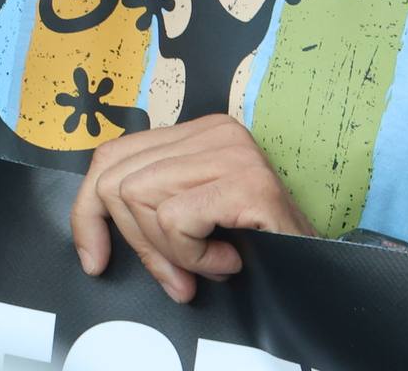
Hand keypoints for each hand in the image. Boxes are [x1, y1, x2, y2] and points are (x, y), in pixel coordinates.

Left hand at [69, 116, 312, 302]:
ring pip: (141, 201)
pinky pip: (176, 222)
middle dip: (137, 243)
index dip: (89, 212)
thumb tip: (95, 237)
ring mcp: (232, 152)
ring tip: (208, 265)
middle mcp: (215, 130)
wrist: (318, 268)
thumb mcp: (191, 217)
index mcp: (197, 131)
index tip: (95, 258)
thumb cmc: (256, 244)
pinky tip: (227, 262)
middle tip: (176, 277)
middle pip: (119, 183)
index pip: (110, 157)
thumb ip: (149, 207)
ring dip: (171, 254)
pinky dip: (193, 257)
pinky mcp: (246, 183)